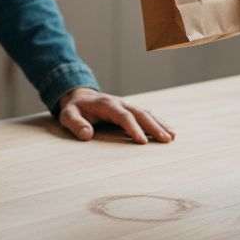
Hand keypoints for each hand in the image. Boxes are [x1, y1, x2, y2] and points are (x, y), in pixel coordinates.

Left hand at [54, 87, 173, 143]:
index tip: (143, 142)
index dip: (133, 128)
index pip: (123, 116)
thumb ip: (76, 124)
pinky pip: (146, 115)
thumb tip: (86, 135)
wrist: (80, 97)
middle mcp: (120, 103)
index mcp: (106, 104)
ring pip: (146, 113)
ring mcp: (127, 105)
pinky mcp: (130, 110)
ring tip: (171, 137)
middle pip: (140, 113)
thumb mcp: (68, 115)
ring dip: (159, 124)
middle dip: (153, 126)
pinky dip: (158, 122)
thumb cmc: (74, 109)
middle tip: (165, 140)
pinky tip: (168, 132)